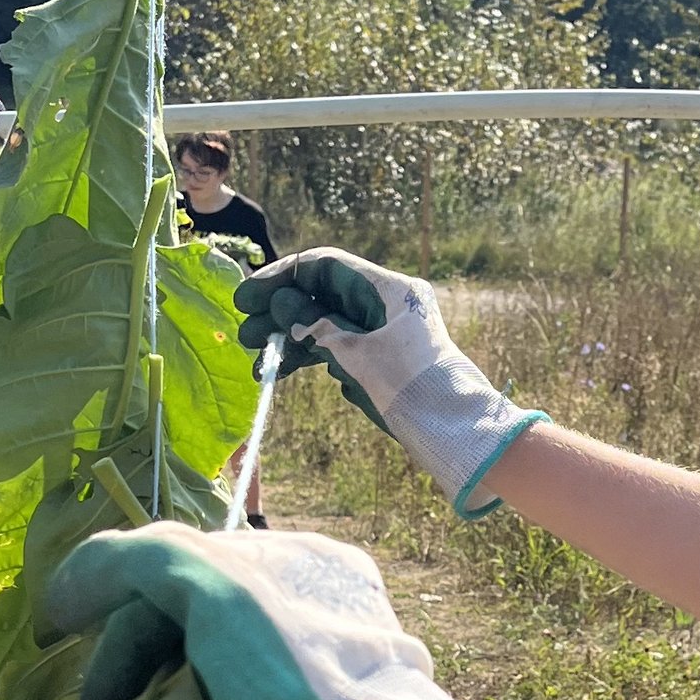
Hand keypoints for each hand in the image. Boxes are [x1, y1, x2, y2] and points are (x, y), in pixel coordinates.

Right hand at [233, 249, 543, 517]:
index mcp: (390, 289)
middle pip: (321, 295)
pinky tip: (280, 372)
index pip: (326, 266)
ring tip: (257, 362)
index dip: (283, 278)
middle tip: (245, 336)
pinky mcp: (379, 358)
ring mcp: (382, 330)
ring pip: (324, 324)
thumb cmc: (412, 389)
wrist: (454, 433)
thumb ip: (316, 327)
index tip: (247, 299)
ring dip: (289, 340)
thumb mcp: (358, 356)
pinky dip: (308, 357)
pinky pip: (336, 347)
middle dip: (280, 313)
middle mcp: (386, 303)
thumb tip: (280, 305)